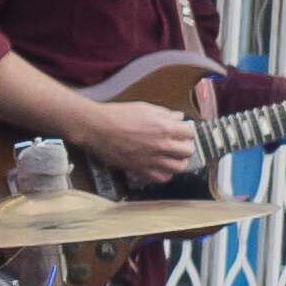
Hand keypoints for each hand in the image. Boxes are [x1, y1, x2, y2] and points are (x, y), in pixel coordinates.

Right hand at [86, 100, 202, 184]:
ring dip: (179, 161)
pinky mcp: (141, 169)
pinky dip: (165, 174)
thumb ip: (164, 113)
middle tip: (179, 144)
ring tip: (173, 157)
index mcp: (164, 127)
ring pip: (179, 167)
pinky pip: (163, 178)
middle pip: (188, 151)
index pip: (189, 132)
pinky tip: (161, 167)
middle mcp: (161, 145)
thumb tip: (179, 117)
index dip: (185, 131)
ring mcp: (152, 159)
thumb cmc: (117, 115)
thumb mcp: (143, 108)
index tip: (180, 131)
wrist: (96, 128)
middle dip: (185, 146)